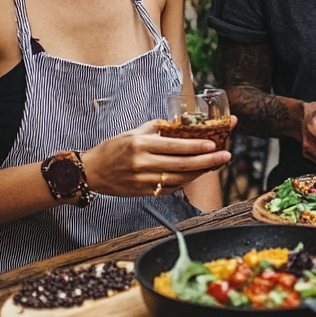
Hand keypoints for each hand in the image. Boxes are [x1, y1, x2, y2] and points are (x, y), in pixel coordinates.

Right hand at [82, 119, 234, 197]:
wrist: (90, 172)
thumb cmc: (112, 149)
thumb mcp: (132, 132)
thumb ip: (155, 128)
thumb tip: (178, 124)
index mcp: (140, 145)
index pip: (174, 146)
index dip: (195, 146)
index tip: (213, 144)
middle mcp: (142, 163)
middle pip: (181, 164)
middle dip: (207, 161)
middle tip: (225, 156)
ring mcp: (143, 180)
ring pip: (178, 178)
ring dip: (199, 172)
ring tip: (215, 165)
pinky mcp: (143, 193)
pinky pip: (169, 188)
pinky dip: (184, 181)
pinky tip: (196, 175)